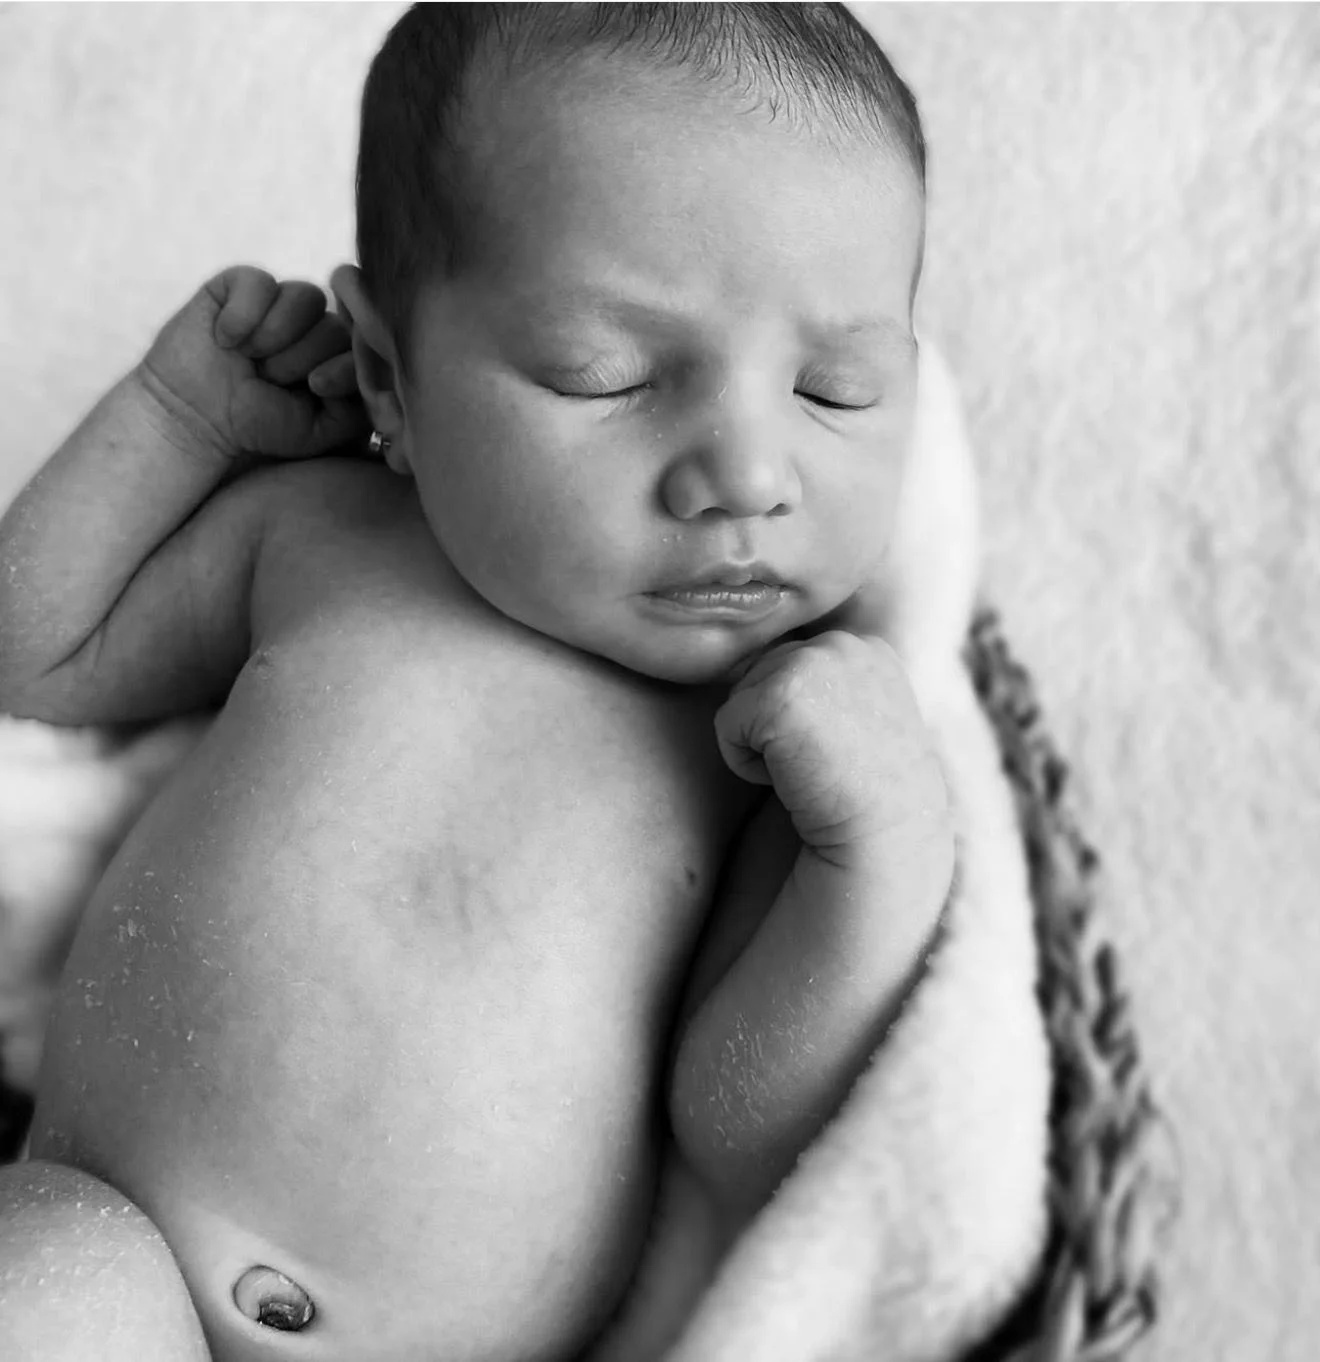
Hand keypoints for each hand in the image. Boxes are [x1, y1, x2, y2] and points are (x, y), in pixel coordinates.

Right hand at [136, 265, 368, 461]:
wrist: (196, 417)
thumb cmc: (261, 424)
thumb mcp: (320, 429)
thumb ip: (358, 406)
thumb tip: (374, 373)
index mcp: (337, 356)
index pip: (363, 346)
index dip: (342, 365)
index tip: (316, 387)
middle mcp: (315, 324)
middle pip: (336, 324)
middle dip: (301, 359)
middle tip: (270, 379)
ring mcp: (281, 301)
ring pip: (306, 297)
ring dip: (276, 337)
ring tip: (250, 360)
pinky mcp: (242, 284)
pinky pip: (260, 282)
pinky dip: (243, 316)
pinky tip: (225, 339)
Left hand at [715, 608, 952, 873]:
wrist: (884, 839)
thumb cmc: (867, 795)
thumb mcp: (863, 717)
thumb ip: (827, 686)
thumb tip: (762, 673)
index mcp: (866, 646)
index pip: (789, 665)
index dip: (797, 718)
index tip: (837, 753)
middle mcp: (842, 643)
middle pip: (759, 673)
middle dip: (776, 725)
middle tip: (822, 763)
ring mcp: (812, 663)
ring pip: (740, 697)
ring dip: (762, 742)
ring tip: (811, 769)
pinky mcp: (778, 694)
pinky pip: (725, 725)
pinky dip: (745, 764)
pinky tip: (794, 779)